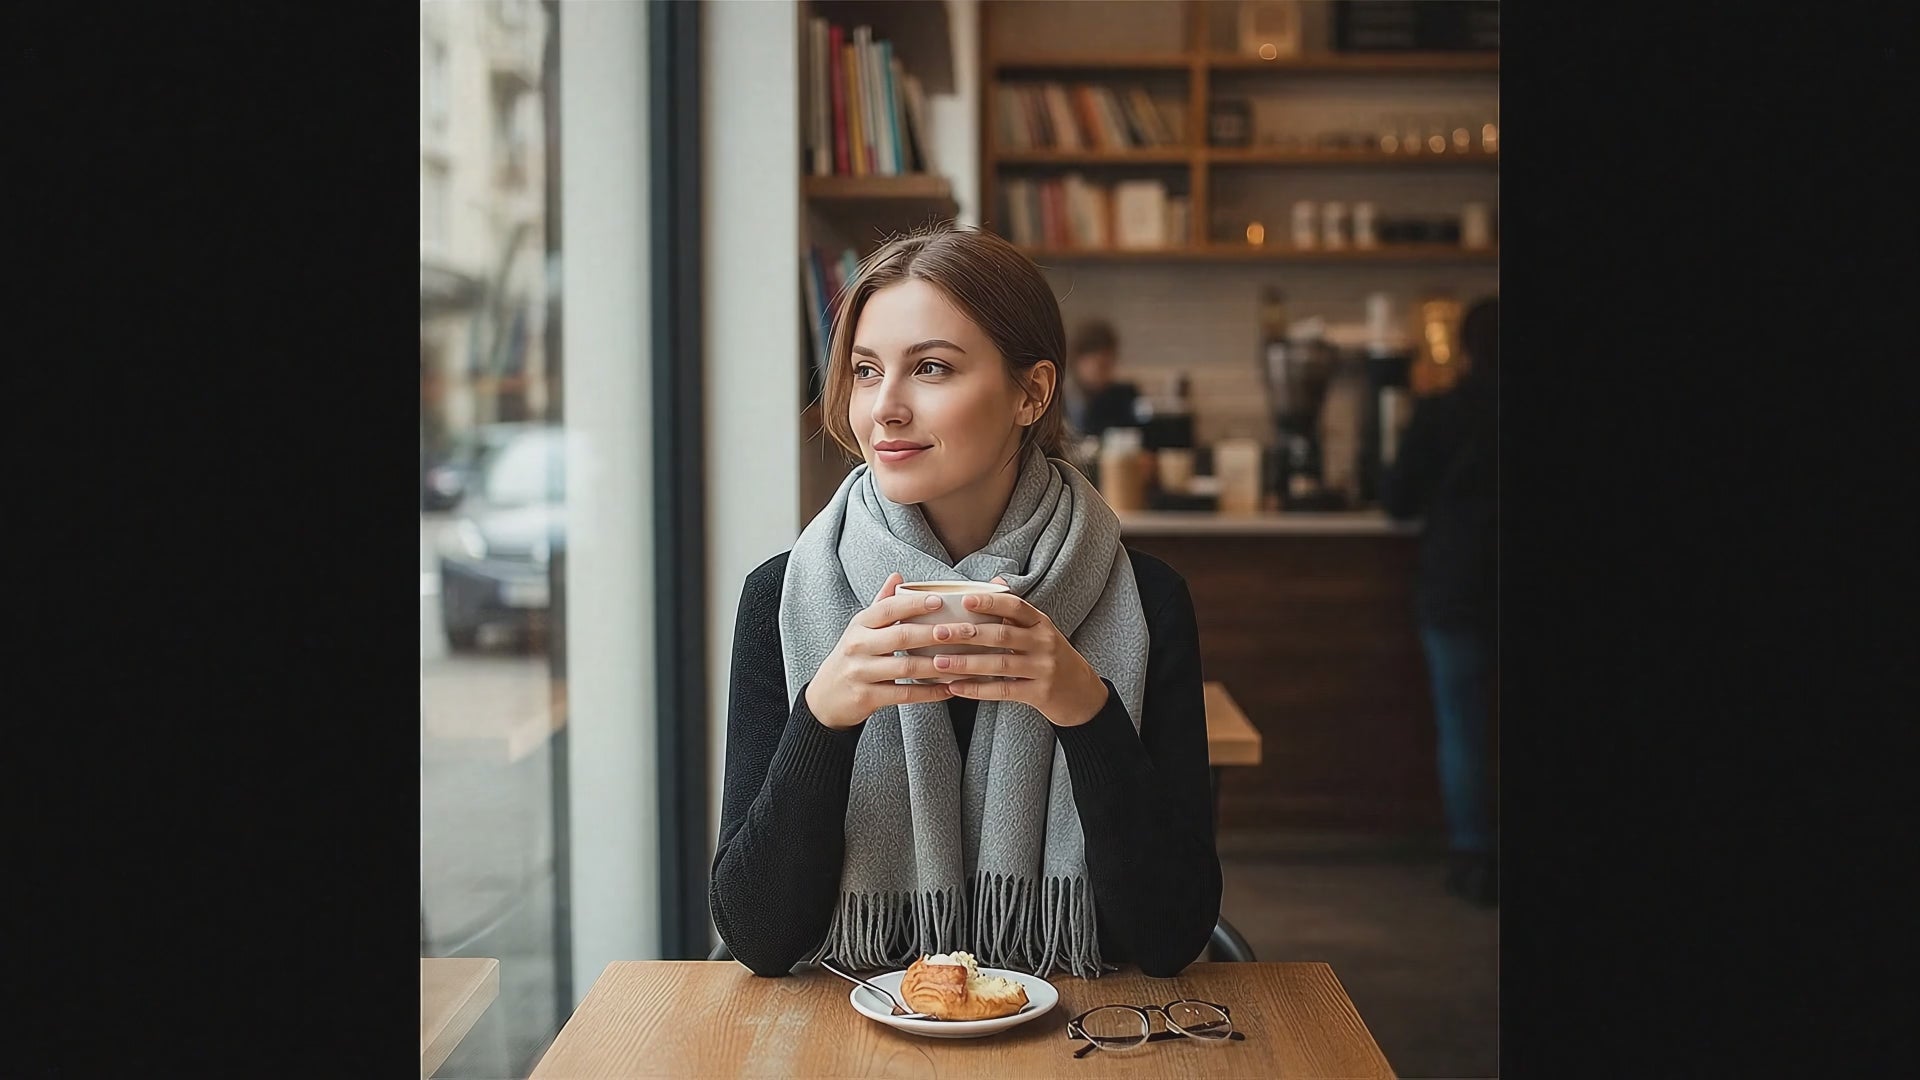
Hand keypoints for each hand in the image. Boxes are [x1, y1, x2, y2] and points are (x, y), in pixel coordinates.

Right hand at [803, 573, 960, 729]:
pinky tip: (948, 689)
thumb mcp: (861, 629)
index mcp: (859, 624)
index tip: (941, 601)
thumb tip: (898, 576)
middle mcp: (858, 645)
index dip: (915, 603)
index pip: (888, 608)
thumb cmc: (852, 657)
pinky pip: (904, 694)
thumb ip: (882, 604)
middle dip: (936, 633)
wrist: (826, 697)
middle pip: (902, 636)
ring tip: (963, 661)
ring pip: (906, 666)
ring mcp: (860, 672)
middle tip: (965, 631)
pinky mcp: (866, 697)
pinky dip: (929, 692)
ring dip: (938, 665)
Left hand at [936, 576, 1110, 727]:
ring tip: (939, 662)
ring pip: (999, 665)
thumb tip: (994, 581)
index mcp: (1041, 623)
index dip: (991, 602)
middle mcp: (1044, 643)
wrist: (1082, 694)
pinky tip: (955, 688)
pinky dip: (977, 690)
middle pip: (1002, 635)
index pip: (1016, 606)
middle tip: (939, 632)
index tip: (964, 599)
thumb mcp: (1040, 630)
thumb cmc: (1052, 656)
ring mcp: (1043, 669)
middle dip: (967, 633)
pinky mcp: (1039, 693)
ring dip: (966, 663)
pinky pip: (1003, 691)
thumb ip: (1016, 611)